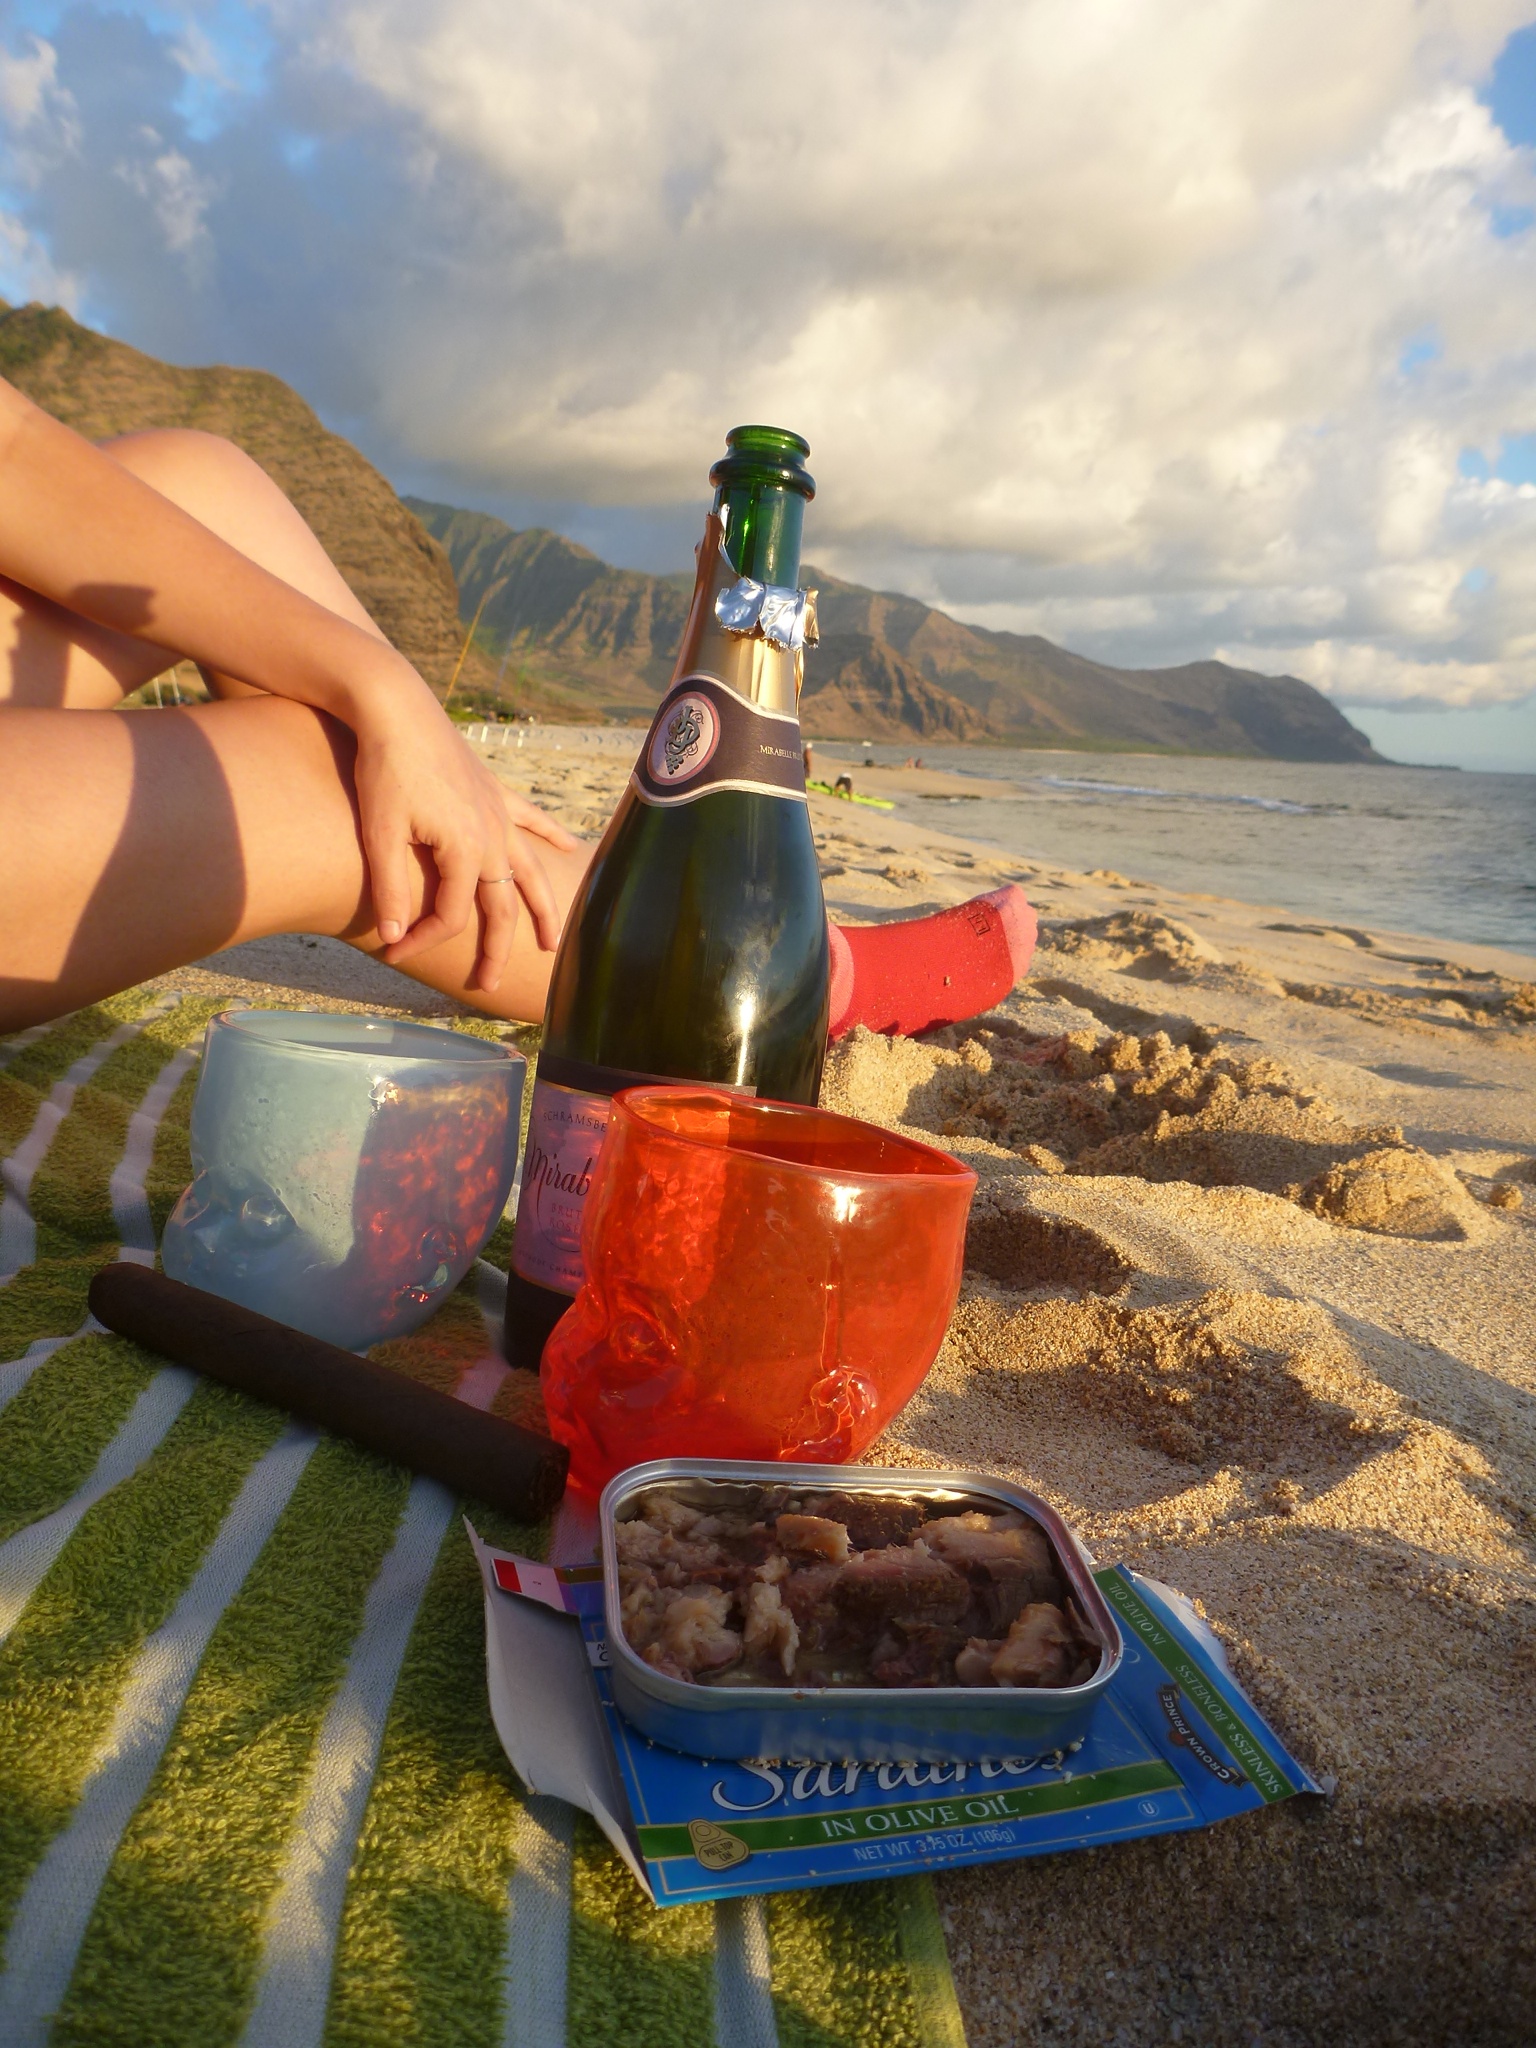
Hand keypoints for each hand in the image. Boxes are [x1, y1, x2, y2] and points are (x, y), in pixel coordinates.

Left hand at [350, 675, 578, 988]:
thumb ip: (390, 888)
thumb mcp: (380, 832)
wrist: (395, 707)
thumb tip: (395, 939)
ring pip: (531, 871)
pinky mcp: (495, 791)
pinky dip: (552, 836)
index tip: (395, 951)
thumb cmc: (383, 768)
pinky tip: (573, 848)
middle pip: (504, 906)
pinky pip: (533, 821)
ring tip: (555, 942)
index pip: (454, 915)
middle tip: (487, 985)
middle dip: (497, 949)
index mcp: (465, 849)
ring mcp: (499, 813)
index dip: (425, 939)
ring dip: (544, 908)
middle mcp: (493, 836)